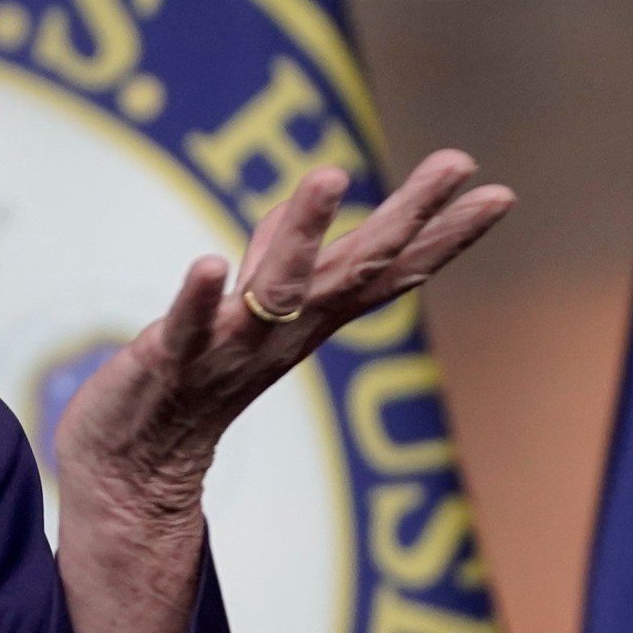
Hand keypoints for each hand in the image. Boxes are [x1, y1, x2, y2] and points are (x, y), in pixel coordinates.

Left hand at [50, 150, 515, 632]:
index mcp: (305, 321)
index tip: (499, 192)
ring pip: (277, 287)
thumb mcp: (245, 316)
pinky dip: (200, 296)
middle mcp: (282, 333)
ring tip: (329, 175)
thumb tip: (297, 213)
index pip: (384, 271)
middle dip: (408, 214)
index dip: (440, 235)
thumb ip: (272, 264)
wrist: (133, 473)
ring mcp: (230, 348)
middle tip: (457, 159)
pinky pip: (189, 327)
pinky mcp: (170, 361)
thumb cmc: (191, 384)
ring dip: (301, 232)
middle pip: (356, 269)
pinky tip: (209, 263)